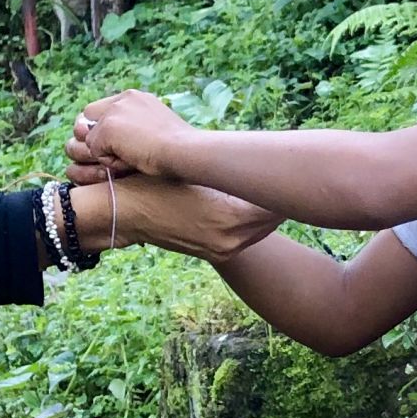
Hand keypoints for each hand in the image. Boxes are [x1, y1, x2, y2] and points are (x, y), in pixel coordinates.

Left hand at [64, 90, 198, 179]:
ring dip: (106, 151)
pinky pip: (95, 151)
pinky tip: (131, 160)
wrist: (183, 149)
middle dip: (98, 136)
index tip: (123, 142)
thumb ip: (135, 126)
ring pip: (91, 138)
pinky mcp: (107, 128)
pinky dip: (110, 161)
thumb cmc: (178, 147)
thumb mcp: (155, 128)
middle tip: (121, 151)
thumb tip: (118, 139)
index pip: (103, 109)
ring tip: (131, 156)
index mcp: (135, 97)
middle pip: (89, 117)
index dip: (107, 127)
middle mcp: (122, 99)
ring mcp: (113, 112)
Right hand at [116, 176, 280, 263]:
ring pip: (264, 227)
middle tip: (290, 173)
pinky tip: (254, 200)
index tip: (293, 167)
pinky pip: (249, 235)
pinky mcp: (217, 253)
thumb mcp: (194, 171)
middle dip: (280, 196)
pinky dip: (255, 219)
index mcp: (230, 216)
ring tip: (275, 185)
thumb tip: (264, 165)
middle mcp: (233, 239)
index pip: (276, 201)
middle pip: (275, 215)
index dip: (285, 181)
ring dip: (270, 207)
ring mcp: (225, 249)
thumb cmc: (153, 183)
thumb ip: (229, 173)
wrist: (123, 214)